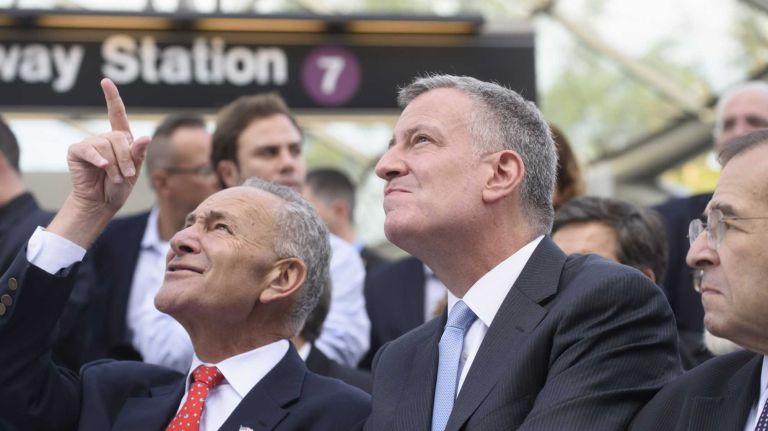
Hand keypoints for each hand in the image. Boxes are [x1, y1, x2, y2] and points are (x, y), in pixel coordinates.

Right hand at [67, 79, 149, 212]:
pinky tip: (102, 167)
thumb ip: (138, 153)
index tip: (105, 81)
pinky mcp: (77, 151)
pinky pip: (89, 150)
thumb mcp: (134, 169)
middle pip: (118, 138)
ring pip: (106, 145)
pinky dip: (98, 159)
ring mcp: (90, 143)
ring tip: (115, 177)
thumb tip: (145, 137)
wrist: (102, 202)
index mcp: (121, 139)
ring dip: (115, 165)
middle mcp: (105, 137)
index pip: (116, 113)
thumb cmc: (120, 185)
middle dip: (126, 158)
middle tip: (126, 175)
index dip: (112, 97)